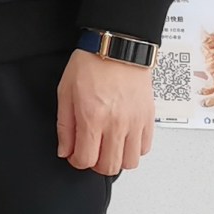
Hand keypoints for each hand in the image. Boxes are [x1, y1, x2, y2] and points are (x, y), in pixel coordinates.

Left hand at [56, 48, 154, 175]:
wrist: (118, 45)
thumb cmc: (91, 63)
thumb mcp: (66, 91)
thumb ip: (65, 125)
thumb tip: (65, 150)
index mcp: (92, 116)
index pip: (86, 160)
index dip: (77, 162)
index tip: (76, 155)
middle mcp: (116, 123)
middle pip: (109, 167)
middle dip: (96, 165)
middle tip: (92, 152)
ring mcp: (135, 122)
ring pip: (130, 162)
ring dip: (117, 159)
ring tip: (109, 148)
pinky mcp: (148, 118)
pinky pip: (145, 148)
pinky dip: (134, 149)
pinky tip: (125, 139)